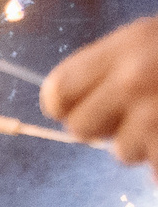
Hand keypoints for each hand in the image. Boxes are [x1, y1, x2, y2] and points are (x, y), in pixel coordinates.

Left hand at [45, 16, 157, 171]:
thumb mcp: (148, 39)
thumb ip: (108, 66)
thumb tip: (62, 105)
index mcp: (127, 46)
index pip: (58, 91)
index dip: (62, 105)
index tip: (76, 105)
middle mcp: (136, 79)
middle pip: (80, 129)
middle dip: (102, 128)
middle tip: (132, 113)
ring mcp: (156, 114)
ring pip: (122, 153)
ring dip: (143, 143)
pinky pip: (154, 168)